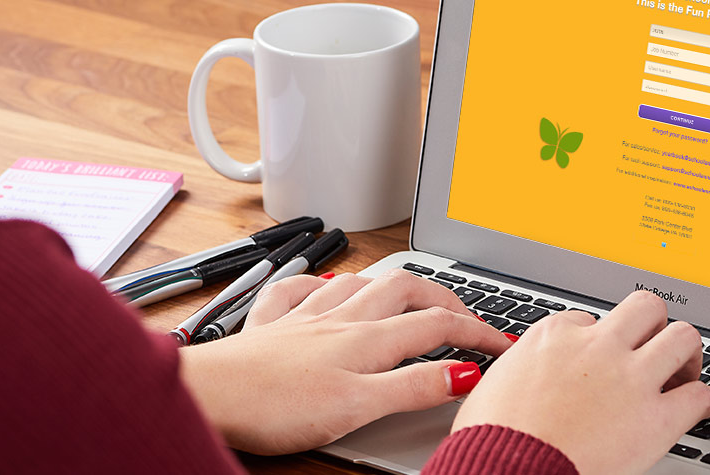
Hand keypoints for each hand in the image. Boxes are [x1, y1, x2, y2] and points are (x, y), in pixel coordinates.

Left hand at [178, 269, 513, 454]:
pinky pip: (300, 290)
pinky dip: (322, 284)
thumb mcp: (357, 406)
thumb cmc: (273, 405)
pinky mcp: (268, 326)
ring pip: (359, 283)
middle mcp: (338, 319)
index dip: (479, 333)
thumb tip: (464, 372)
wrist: (205, 395)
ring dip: (393, 284)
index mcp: (367, 339)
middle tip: (467, 315)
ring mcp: (303, 317)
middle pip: (405, 290)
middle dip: (444, 297)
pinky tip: (324, 287)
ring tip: (412, 294)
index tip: (503, 347)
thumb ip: (412, 387)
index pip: (438, 326)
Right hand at [451, 290, 709, 473]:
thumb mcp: (493, 390)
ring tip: (683, 372)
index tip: (604, 357)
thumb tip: (518, 380)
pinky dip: (707, 401)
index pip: (590, 320)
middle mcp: (597, 348)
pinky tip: (707, 407)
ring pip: (683, 337)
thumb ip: (519, 373)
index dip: (600, 341)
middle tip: (652, 350)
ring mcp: (630, 379)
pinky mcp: (656, 418)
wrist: (508, 471)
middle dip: (652, 327)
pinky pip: (699, 396)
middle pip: (645, 308)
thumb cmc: (493, 442)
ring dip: (686, 354)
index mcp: (554, 337)